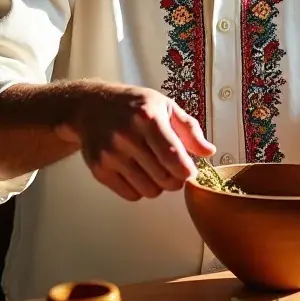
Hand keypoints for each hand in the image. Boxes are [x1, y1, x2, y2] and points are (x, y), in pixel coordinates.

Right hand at [56, 85, 215, 200]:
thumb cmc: (133, 105)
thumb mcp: (164, 106)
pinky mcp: (99, 169)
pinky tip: (137, 172)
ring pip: (149, 190)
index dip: (186, 171)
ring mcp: (111, 155)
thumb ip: (189, 129)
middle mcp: (127, 137)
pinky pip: (131, 195)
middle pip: (164, 178)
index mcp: (147, 118)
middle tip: (173, 168)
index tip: (189, 170)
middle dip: (175, 179)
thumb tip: (208, 152)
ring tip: (154, 168)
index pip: (173, 158)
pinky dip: (139, 189)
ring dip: (158, 185)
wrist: (91, 107)